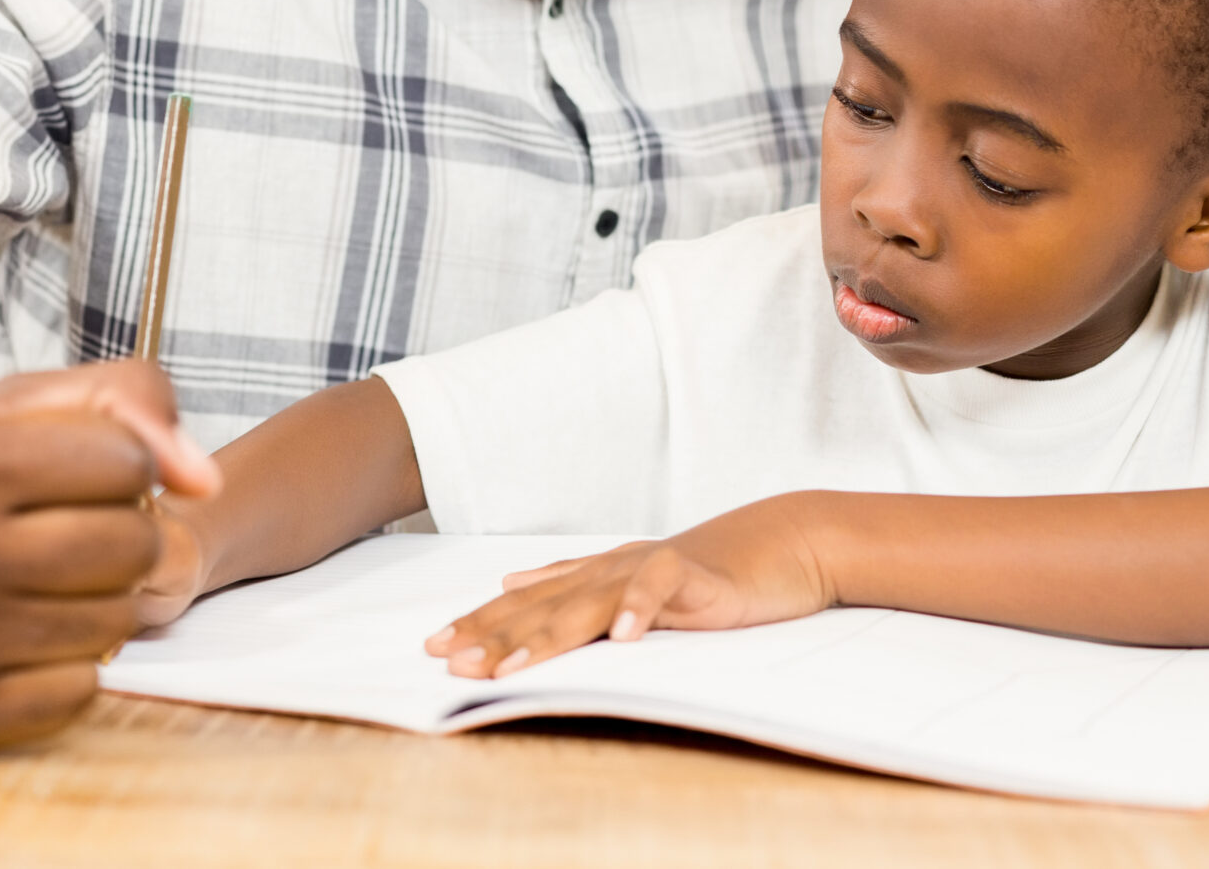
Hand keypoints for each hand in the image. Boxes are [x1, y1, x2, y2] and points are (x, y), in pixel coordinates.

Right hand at [0, 360, 219, 754]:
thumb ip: (120, 400)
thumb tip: (207, 479)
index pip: (130, 462)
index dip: (116, 465)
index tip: (72, 475)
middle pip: (134, 544)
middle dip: (119, 531)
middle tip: (66, 533)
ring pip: (116, 622)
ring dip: (98, 600)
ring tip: (41, 582)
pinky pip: (78, 694)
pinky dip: (65, 666)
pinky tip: (17, 635)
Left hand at [423, 497, 832, 677]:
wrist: (776, 544)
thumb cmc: (703, 573)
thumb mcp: (627, 584)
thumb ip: (568, 585)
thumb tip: (507, 584)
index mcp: (593, 576)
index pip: (524, 604)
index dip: (479, 624)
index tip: (433, 648)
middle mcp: (610, 569)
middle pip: (542, 605)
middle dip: (492, 635)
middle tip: (448, 661)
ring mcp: (648, 569)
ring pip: (588, 601)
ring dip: (547, 634)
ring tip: (511, 665)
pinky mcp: (691, 573)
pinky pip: (660, 588)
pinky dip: (641, 610)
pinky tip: (623, 637)